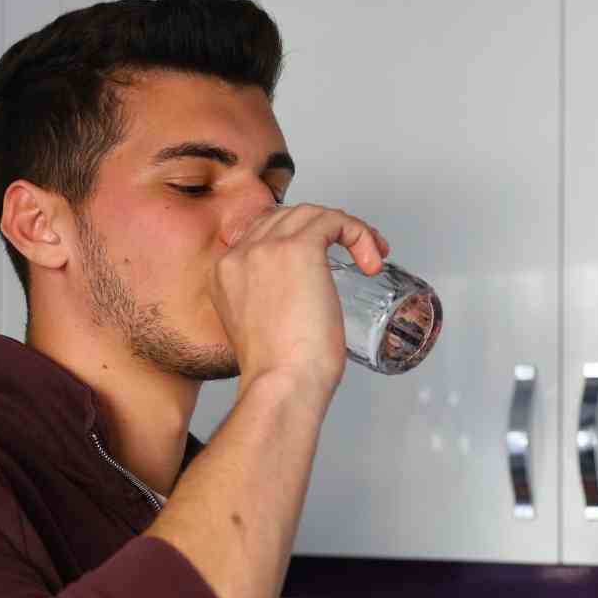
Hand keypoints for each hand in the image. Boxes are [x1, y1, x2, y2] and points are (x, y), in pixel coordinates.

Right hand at [212, 203, 391, 397]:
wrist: (281, 383)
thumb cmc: (278, 370)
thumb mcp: (261, 328)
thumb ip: (268, 302)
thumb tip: (300, 294)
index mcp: (225, 274)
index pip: (262, 234)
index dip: (297, 239)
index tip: (323, 260)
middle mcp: (240, 255)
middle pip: (286, 218)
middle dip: (325, 230)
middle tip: (357, 254)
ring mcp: (267, 249)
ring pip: (311, 214)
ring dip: (346, 229)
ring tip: (370, 256)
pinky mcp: (299, 249)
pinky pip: (334, 221)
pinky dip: (358, 232)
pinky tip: (372, 257)